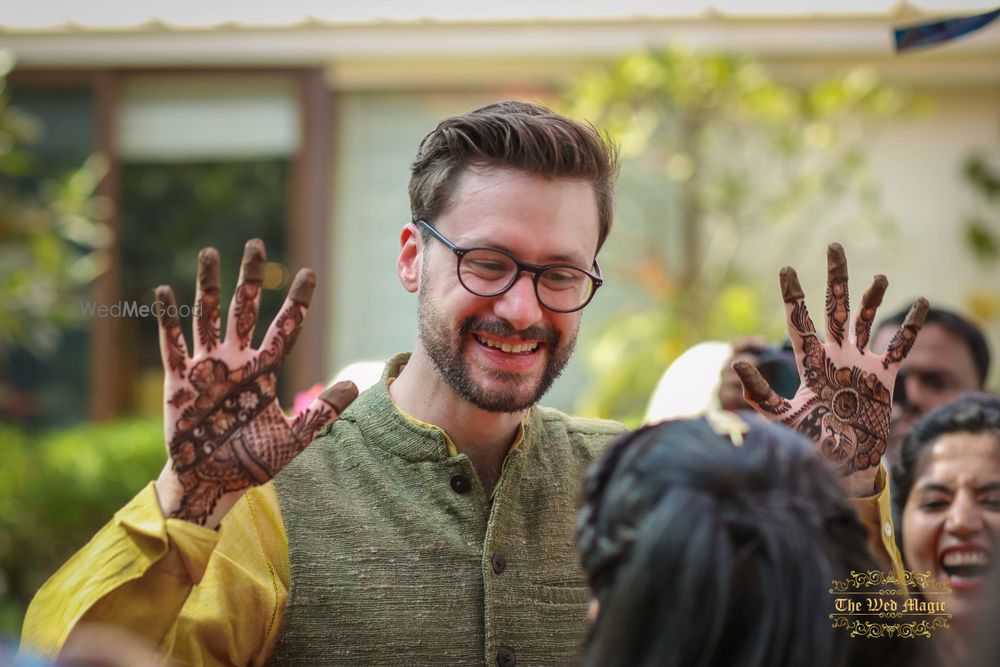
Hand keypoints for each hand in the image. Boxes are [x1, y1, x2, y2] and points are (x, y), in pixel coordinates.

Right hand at [153, 240, 357, 526]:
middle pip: (245, 310)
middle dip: (250, 278)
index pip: (285, 328)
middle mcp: (236, 361)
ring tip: (210, 252)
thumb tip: (356, 385)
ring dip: (207, 286)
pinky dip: (168, 319)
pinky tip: (166, 291)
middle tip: (256, 244)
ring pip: (207, 317)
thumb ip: (321, 413)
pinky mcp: (178, 381)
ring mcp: (206, 367)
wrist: (212, 484)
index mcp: (264, 371)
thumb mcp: (293, 439)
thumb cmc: (251, 462)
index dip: (297, 303)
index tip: (309, 274)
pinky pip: (172, 344)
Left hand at [734, 243, 927, 496]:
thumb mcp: (780, 417)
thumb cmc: (808, 442)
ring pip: (866, 320)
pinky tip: (918, 303)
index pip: (800, 321)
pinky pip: (898, 346)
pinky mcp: (883, 377)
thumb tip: (738, 364)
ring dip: (872, 298)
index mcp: (811, 362)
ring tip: (880, 276)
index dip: (794, 296)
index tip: (785, 269)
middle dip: (835, 278)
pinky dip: (909, 326)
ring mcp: (860, 364)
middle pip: (835, 307)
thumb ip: (760, 393)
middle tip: (833, 246)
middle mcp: (835, 355)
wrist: (840, 464)